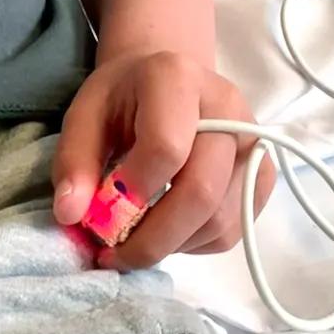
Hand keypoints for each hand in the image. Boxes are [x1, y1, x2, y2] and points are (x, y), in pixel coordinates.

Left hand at [52, 49, 274, 270]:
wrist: (168, 81)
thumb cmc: (124, 98)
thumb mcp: (85, 114)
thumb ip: (75, 161)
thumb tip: (70, 214)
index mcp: (177, 78)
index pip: (166, 147)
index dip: (133, 190)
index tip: (101, 215)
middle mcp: (228, 109)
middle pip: (200, 190)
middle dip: (153, 237)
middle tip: (114, 254)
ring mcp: (253, 144)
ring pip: (220, 220)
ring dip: (172, 245)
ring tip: (136, 240)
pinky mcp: (263, 176)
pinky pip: (232, 230)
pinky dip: (194, 244)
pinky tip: (166, 228)